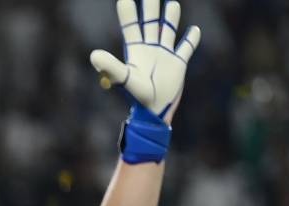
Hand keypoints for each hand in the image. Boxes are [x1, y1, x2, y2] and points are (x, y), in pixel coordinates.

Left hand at [89, 0, 200, 122]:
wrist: (154, 111)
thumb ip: (111, 66)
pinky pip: (186, 48)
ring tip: (172, 3)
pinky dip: (191, 39)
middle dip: (150, 8)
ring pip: (167, 31)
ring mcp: (164, 55)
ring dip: (170, 18)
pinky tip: (194, 30)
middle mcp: (149, 49)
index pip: (131, 26)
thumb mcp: (125, 79)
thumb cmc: (137, 96)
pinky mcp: (178, 63)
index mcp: (136, 51)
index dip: (128, 13)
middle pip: (150, 23)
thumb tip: (93, 55)